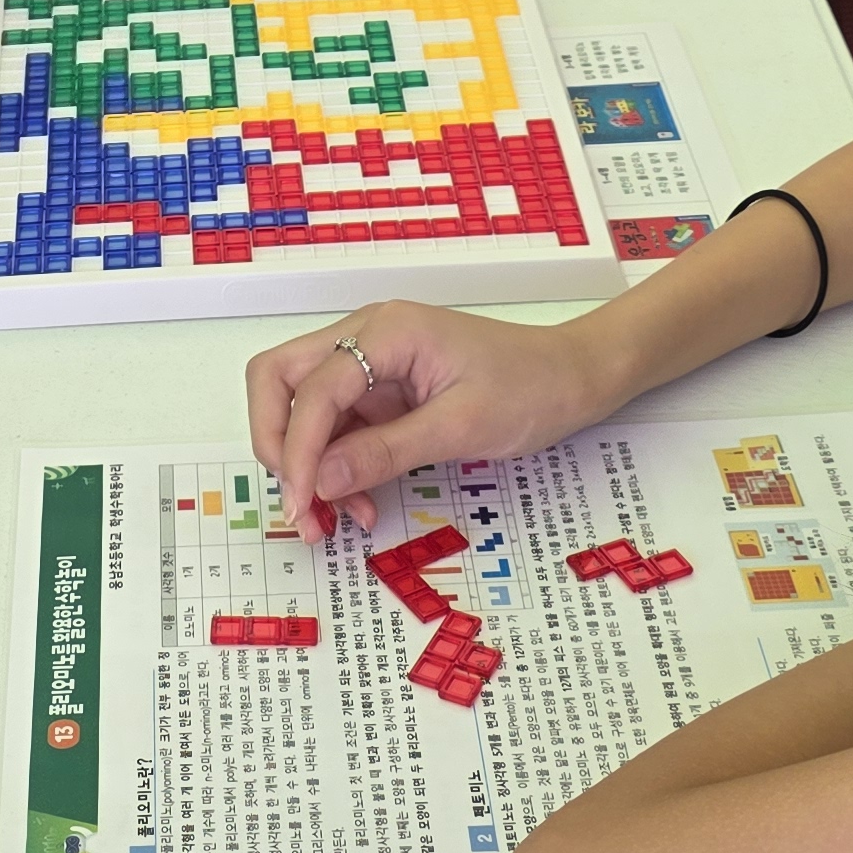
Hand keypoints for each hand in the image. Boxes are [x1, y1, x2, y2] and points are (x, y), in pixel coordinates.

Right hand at [244, 303, 614, 537]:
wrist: (574, 378)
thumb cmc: (530, 388)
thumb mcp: (461, 427)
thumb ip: (385, 451)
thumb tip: (317, 481)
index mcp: (384, 331)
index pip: (312, 390)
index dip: (296, 450)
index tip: (303, 505)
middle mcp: (365, 338)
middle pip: (281, 380)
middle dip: (278, 444)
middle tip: (299, 503)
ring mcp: (371, 365)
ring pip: (305, 411)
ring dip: (307, 465)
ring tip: (335, 520)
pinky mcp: (382, 393)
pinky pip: (339, 430)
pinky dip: (338, 469)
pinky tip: (362, 504)